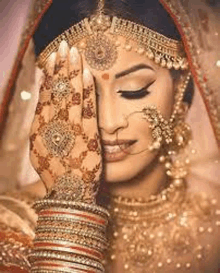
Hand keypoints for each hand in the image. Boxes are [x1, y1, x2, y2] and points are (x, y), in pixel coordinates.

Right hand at [30, 41, 101, 202]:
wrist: (69, 193)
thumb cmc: (56, 172)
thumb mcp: (41, 150)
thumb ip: (43, 128)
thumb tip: (46, 107)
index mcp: (40, 129)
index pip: (45, 95)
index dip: (50, 75)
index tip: (53, 59)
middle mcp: (53, 126)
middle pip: (57, 90)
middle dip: (61, 66)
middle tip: (65, 46)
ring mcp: (71, 130)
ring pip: (70, 96)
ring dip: (73, 73)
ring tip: (75, 53)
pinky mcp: (88, 136)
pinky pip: (86, 110)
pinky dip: (86, 92)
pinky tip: (87, 75)